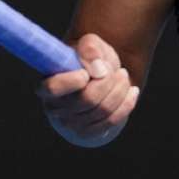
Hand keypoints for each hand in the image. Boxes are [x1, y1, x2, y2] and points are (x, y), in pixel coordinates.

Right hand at [35, 33, 139, 147]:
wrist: (98, 77)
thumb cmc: (89, 60)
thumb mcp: (90, 44)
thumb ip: (90, 48)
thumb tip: (97, 69)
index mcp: (46, 85)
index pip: (54, 88)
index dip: (72, 81)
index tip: (86, 73)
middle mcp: (54, 108)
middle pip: (88, 99)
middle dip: (108, 81)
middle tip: (116, 70)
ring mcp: (70, 124)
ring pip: (103, 109)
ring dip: (120, 89)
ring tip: (123, 76)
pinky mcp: (87, 133)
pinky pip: (111, 121)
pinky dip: (126, 104)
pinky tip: (132, 91)